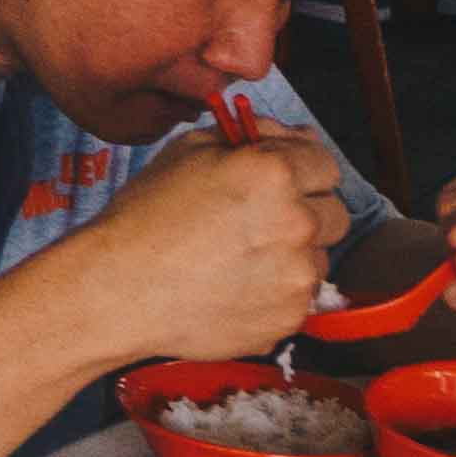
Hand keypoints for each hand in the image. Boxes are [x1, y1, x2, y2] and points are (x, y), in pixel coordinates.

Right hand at [67, 131, 345, 366]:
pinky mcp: (289, 319)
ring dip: (292, 255)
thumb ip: (251, 137)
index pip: (325, 164)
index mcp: (274, 173)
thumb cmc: (146, 215)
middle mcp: (296, 223)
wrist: (120, 288)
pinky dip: (276, 292)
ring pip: (318, 259)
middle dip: (305, 211)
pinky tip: (235, 287)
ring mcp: (296, 277)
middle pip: (334, 214)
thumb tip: (294, 138)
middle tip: (260, 220)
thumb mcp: (188, 151)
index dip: (301, 168)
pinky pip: (299, 298)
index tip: (280, 180)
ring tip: (241, 258)